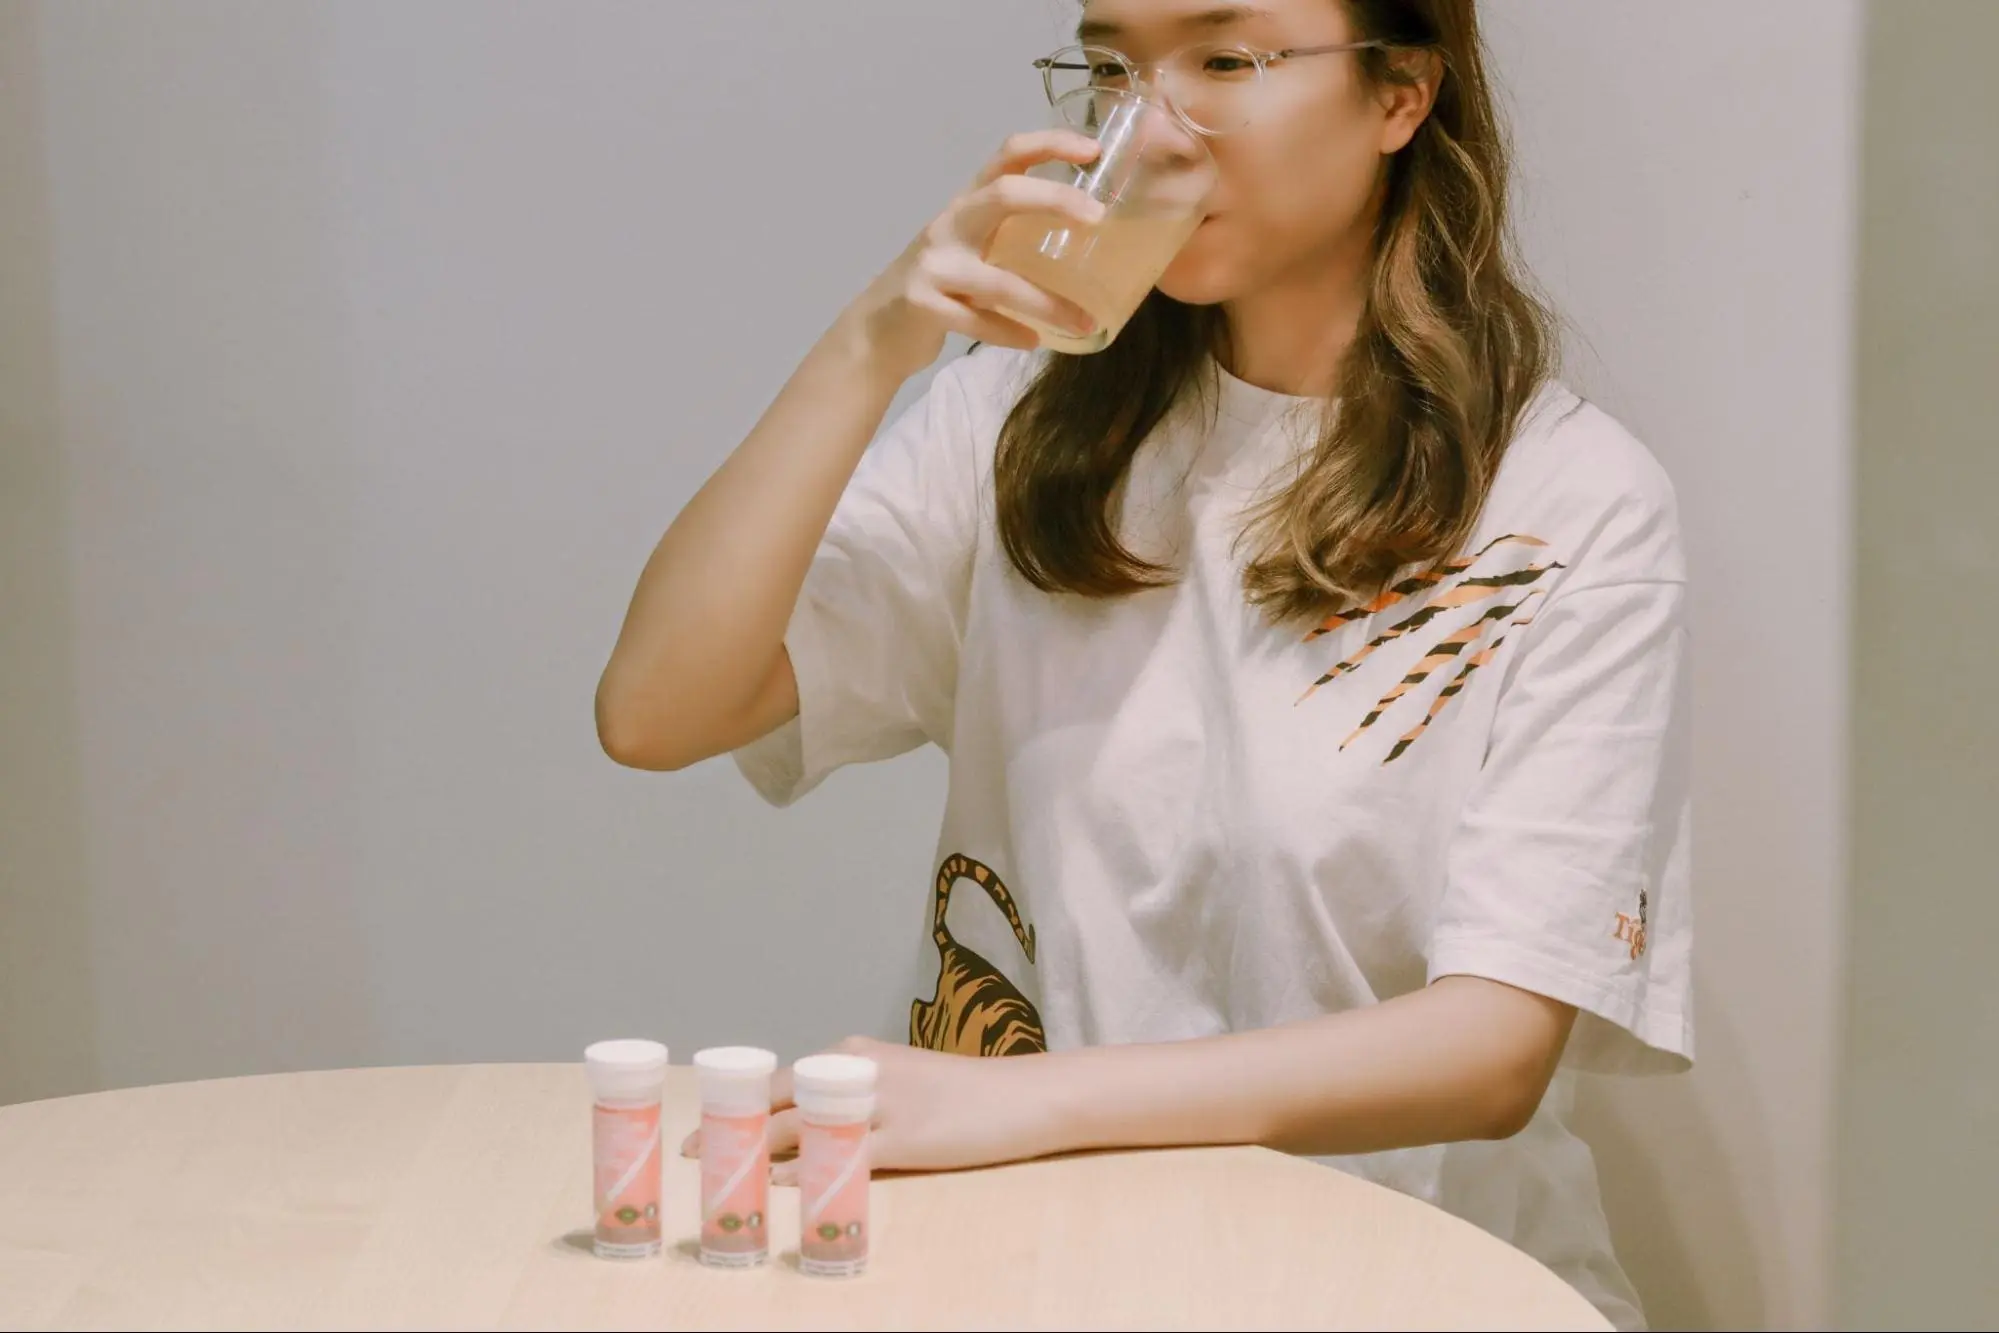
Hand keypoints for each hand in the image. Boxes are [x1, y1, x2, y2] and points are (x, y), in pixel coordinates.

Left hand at [678, 1035, 1065, 1177]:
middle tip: (688, 1149)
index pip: (780, 1076)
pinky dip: (802, 1169)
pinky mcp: (906, 1139)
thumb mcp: (898, 1080)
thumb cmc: (959, 1092)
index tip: (702, 1122)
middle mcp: (859, 1071)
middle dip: (730, 1124)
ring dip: (756, 1149)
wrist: (1020, 1096)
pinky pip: (842, 1155)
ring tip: (721, 1170)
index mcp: (853, 1054)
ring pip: (802, 1125)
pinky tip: (777, 1182)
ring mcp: (882, 1104)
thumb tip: (808, 1123)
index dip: (738, 1101)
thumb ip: (854, 1095)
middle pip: (779, 1097)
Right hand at [841, 130, 1106, 381]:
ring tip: (1084, 322)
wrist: (879, 327)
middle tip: (1098, 217)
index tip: (1094, 149)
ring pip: (999, 281)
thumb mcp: (975, 248)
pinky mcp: (921, 304)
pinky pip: (976, 321)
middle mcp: (950, 225)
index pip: (1009, 156)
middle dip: (1054, 199)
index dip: (1050, 143)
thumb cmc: (941, 284)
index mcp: (969, 204)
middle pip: (1004, 194)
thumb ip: (1015, 237)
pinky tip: (1034, 341)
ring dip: (1046, 304)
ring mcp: (933, 265)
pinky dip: (1009, 333)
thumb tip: (1091, 243)